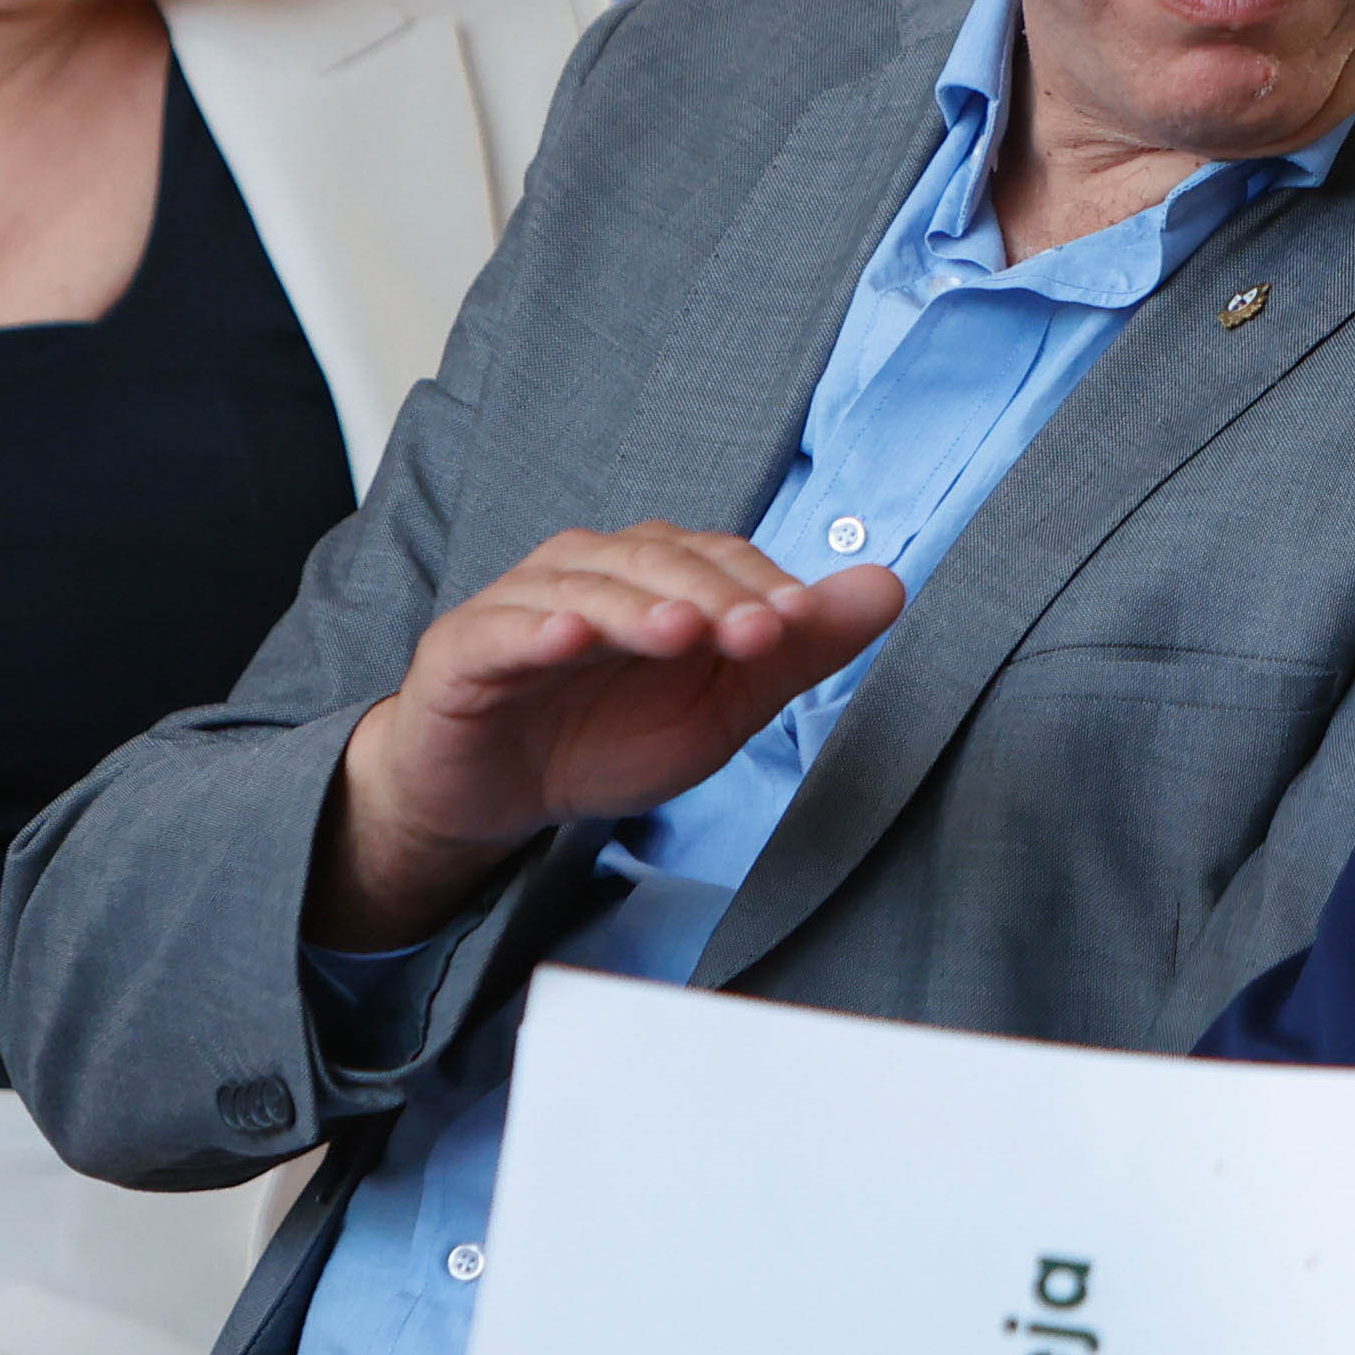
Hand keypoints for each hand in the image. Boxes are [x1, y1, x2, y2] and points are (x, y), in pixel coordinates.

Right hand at [313, 524, 907, 944]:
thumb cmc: (605, 736)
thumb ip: (797, 649)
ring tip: (680, 631)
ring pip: (586, 585)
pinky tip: (568, 639)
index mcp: (657, 574)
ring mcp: (523, 602)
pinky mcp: (464, 647)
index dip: (761, 584)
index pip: (718, 558)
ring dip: (637, 606)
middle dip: (714, 595)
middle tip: (757, 633)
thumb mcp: (719, 706)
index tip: (803, 621)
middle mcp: (592, 569)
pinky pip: (503, 630)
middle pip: (658, 560)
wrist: (496, 796)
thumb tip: (890, 587)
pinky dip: (535, 630)